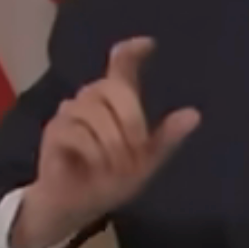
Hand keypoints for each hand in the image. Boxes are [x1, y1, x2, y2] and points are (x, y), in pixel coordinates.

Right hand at [13, 38, 199, 247]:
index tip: (149, 43)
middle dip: (132, 120)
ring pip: (96, 114)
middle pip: (113, 88)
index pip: (122, 68)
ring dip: (113, 144)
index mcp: (117, 103)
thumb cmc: (112, 178)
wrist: (79, 205)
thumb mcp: (147, 161)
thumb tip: (194, 114)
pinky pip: (78, 134)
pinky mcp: (54, 132)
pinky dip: (94, 154)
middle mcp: (91, 100)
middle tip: (137, 150)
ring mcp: (69, 114)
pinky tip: (97, 167)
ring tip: (116, 166)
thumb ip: (167, 138)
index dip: (131, 53)